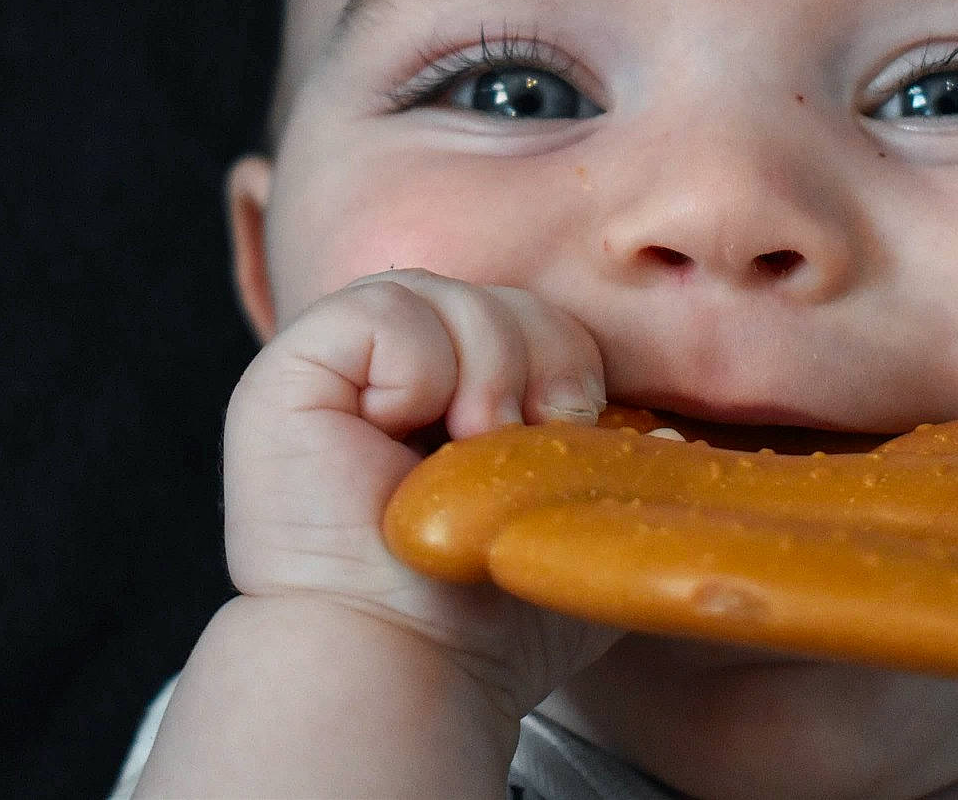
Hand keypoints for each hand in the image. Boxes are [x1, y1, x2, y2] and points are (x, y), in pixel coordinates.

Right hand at [220, 268, 616, 715]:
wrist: (406, 666)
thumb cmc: (484, 620)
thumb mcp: (571, 530)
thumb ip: (618, 478)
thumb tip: (668, 435)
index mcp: (450, 396)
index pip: (528, 317)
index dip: (566, 358)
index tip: (572, 428)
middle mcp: (390, 375)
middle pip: (493, 294)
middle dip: (536, 356)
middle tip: (520, 438)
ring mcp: (337, 370)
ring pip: (443, 291)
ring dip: (483, 366)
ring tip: (466, 447)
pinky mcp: (290, 371)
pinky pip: (380, 307)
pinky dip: (416, 366)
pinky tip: (403, 431)